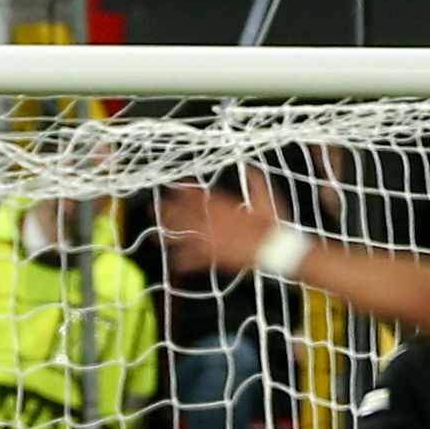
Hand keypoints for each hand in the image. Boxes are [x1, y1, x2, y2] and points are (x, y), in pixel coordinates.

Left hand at [162, 186, 276, 275]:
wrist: (276, 249)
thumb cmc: (273, 225)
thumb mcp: (267, 200)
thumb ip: (256, 183)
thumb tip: (251, 167)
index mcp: (223, 206)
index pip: (197, 195)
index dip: (183, 190)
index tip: (173, 187)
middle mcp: (213, 221)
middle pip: (184, 214)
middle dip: (168, 211)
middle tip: (154, 209)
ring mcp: (212, 240)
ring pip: (185, 237)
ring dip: (169, 236)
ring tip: (156, 236)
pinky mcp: (216, 257)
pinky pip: (195, 260)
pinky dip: (184, 261)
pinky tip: (174, 262)